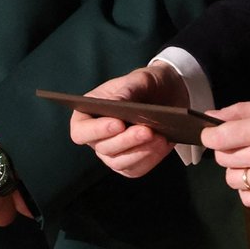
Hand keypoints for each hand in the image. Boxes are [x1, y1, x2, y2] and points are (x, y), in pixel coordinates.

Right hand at [68, 63, 186, 177]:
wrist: (169, 95)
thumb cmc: (147, 84)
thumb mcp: (139, 80)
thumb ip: (126, 90)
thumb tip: (115, 103)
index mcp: (88, 113)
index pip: (81, 131)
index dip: (96, 130)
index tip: (118, 123)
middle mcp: (96, 137)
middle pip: (103, 148)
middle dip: (126, 140)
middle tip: (147, 130)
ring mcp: (112, 153)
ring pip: (119, 162)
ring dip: (140, 152)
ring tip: (159, 137)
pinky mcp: (130, 164)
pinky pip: (136, 168)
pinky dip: (151, 158)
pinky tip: (163, 144)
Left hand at [200, 99, 249, 208]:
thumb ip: (241, 111)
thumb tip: (210, 117)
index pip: (218, 138)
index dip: (210, 136)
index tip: (214, 135)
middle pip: (223, 159)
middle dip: (228, 151)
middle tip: (245, 146)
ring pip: (233, 179)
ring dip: (239, 170)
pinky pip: (247, 198)